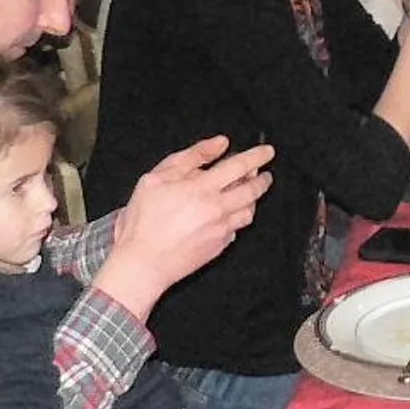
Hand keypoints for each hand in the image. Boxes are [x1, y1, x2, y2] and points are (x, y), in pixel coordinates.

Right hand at [95, 136, 273, 318]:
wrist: (142, 263)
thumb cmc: (143, 221)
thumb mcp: (157, 178)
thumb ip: (191, 157)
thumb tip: (219, 144)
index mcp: (203, 188)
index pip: (240, 166)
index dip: (257, 156)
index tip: (267, 151)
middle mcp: (217, 209)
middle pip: (252, 190)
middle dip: (262, 179)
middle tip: (265, 173)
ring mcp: (221, 230)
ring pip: (249, 211)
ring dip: (253, 199)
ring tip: (248, 192)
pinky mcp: (219, 247)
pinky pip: (237, 229)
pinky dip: (237, 218)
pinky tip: (229, 215)